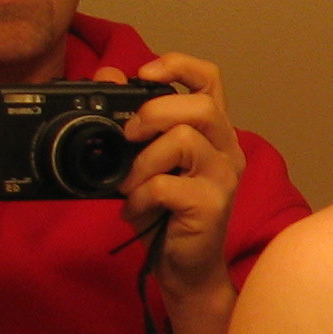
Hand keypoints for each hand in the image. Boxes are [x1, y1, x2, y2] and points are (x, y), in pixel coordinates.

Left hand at [96, 52, 245, 333]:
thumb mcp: (143, 161)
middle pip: (201, 106)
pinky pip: (166, 185)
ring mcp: (222, 178)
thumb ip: (131, 122)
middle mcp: (226, 150)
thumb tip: (106, 77)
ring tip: (130, 184)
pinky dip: (139, 197)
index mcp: (212, 132)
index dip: (178, 65)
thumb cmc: (166, 213)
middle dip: (154, 113)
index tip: (144, 72)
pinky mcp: (211, 206)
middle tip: (128, 136)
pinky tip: (135, 210)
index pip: (210, 79)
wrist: (184, 268)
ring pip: (184, 140)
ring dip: (143, 161)